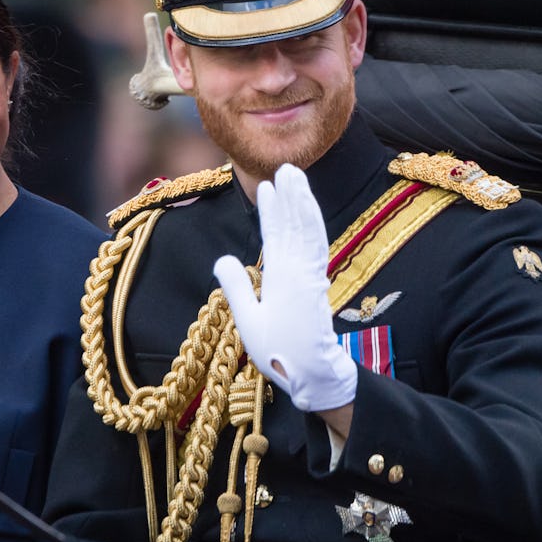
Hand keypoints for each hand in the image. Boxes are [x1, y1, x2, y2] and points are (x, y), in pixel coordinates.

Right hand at [213, 164, 355, 412]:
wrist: (316, 373)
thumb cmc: (279, 352)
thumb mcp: (248, 323)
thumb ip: (237, 288)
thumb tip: (222, 258)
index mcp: (282, 277)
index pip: (276, 233)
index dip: (272, 208)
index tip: (266, 185)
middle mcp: (301, 270)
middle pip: (297, 224)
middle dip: (292, 195)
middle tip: (286, 168)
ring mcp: (313, 274)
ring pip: (311, 230)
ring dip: (304, 203)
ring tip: (297, 181)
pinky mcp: (319, 281)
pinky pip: (318, 244)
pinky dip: (312, 224)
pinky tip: (306, 214)